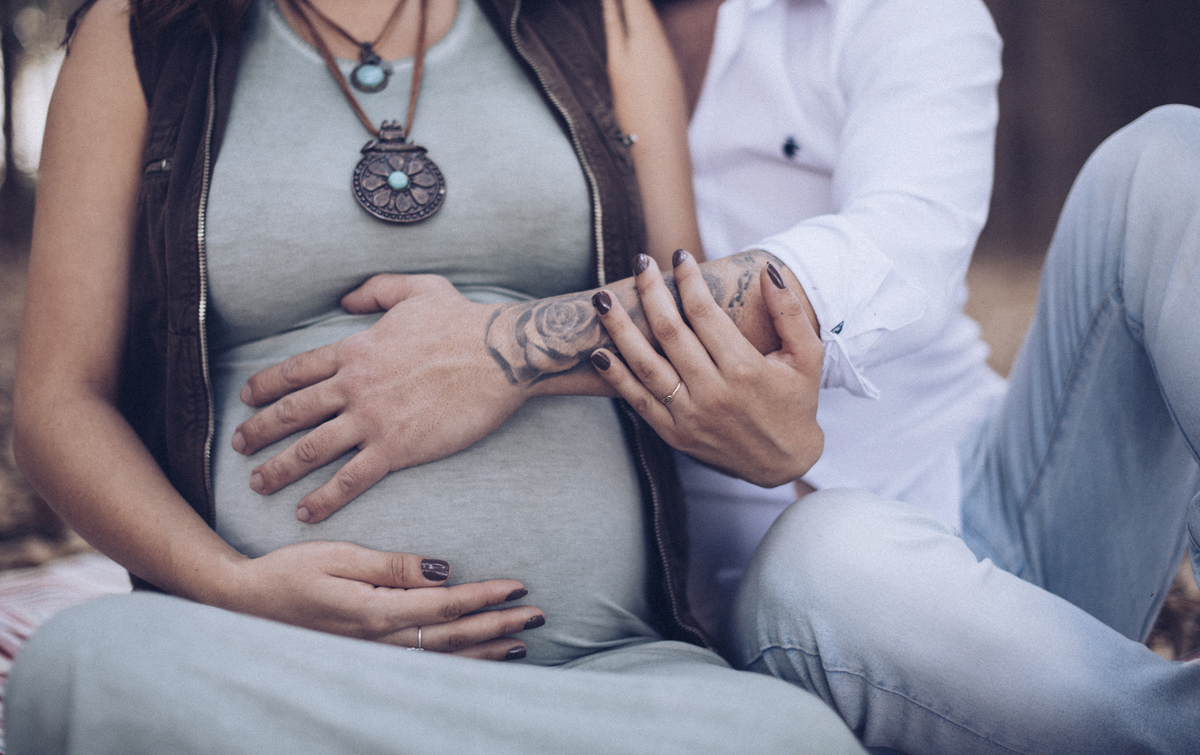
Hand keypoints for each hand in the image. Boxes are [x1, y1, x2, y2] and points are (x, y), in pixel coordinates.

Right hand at [224, 540, 544, 660]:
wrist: (241, 605)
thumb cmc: (288, 572)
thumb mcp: (340, 557)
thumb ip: (394, 567)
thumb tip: (444, 569)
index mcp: (375, 611)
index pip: (445, 605)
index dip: (484, 597)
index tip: (517, 587)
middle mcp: (379, 640)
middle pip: (452, 637)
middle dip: (498, 626)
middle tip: (538, 615)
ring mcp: (372, 655)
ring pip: (441, 658)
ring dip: (483, 651)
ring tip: (520, 644)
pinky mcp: (366, 658)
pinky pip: (422, 666)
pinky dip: (455, 665)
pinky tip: (476, 661)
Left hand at [232, 274, 525, 522]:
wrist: (500, 355)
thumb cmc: (464, 322)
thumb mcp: (418, 289)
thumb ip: (377, 289)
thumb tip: (344, 298)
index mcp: (355, 349)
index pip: (296, 371)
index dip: (266, 387)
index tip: (246, 400)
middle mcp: (354, 386)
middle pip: (292, 412)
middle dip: (258, 431)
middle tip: (238, 445)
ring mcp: (372, 419)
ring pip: (310, 449)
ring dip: (279, 469)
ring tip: (258, 484)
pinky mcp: (396, 448)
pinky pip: (350, 478)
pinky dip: (323, 497)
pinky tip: (305, 511)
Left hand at [589, 250, 823, 486]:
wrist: (783, 462)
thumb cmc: (796, 402)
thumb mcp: (807, 357)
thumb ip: (789, 313)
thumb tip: (767, 271)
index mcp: (745, 368)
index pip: (704, 312)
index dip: (689, 280)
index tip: (680, 255)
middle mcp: (713, 391)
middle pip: (670, 331)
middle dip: (650, 291)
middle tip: (639, 261)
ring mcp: (690, 416)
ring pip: (646, 364)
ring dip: (620, 329)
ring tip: (602, 300)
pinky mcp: (675, 434)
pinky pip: (638, 401)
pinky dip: (616, 377)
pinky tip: (598, 352)